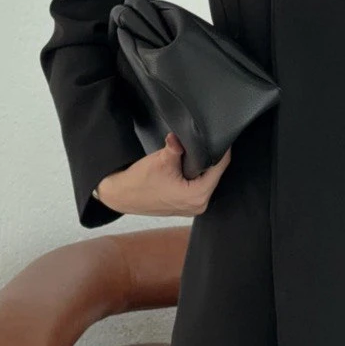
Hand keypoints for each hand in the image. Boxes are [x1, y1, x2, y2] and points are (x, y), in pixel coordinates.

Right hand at [98, 132, 231, 217]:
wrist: (121, 194)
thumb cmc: (139, 182)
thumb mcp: (161, 160)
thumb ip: (176, 147)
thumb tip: (182, 136)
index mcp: (196, 196)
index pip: (219, 169)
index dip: (222, 151)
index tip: (223, 138)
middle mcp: (198, 205)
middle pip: (215, 175)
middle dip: (210, 159)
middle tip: (204, 143)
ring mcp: (192, 208)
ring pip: (207, 181)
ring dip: (202, 168)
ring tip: (192, 155)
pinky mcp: (185, 206)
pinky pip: (198, 187)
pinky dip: (195, 176)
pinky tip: (186, 168)